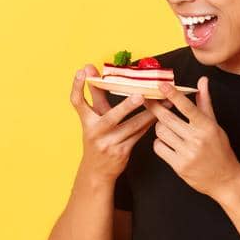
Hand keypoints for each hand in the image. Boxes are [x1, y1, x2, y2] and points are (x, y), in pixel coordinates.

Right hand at [71, 64, 154, 183]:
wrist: (96, 171)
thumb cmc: (97, 139)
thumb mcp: (92, 120)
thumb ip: (95, 97)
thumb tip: (90, 68)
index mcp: (86, 121)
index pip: (77, 102)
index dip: (77, 86)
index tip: (82, 70)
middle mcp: (95, 132)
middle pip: (110, 117)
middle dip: (125, 106)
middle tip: (139, 95)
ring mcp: (109, 143)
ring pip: (132, 126)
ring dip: (149, 113)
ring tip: (163, 102)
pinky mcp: (122, 152)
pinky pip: (139, 134)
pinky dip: (150, 123)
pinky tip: (161, 115)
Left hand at [145, 77, 239, 198]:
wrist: (225, 179)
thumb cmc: (220, 150)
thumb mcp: (215, 126)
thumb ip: (205, 103)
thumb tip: (202, 81)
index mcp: (207, 127)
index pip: (188, 107)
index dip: (173, 95)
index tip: (161, 85)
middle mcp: (198, 139)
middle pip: (167, 118)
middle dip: (155, 108)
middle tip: (147, 100)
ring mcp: (187, 153)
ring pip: (160, 132)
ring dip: (159, 128)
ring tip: (167, 128)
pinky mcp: (179, 166)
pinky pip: (159, 147)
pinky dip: (159, 143)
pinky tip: (168, 143)